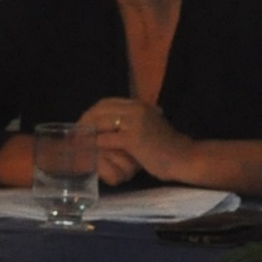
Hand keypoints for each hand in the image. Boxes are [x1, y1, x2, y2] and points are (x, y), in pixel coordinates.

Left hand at [74, 96, 188, 186]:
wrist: (186, 158)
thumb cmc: (168, 148)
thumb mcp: (149, 128)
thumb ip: (131, 124)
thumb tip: (108, 129)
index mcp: (140, 105)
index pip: (107, 103)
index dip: (91, 113)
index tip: (82, 125)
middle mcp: (136, 109)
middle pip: (99, 110)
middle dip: (84, 122)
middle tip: (74, 136)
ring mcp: (134, 122)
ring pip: (99, 123)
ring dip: (86, 134)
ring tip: (78, 144)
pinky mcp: (133, 138)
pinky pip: (105, 140)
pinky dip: (95, 146)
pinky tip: (91, 153)